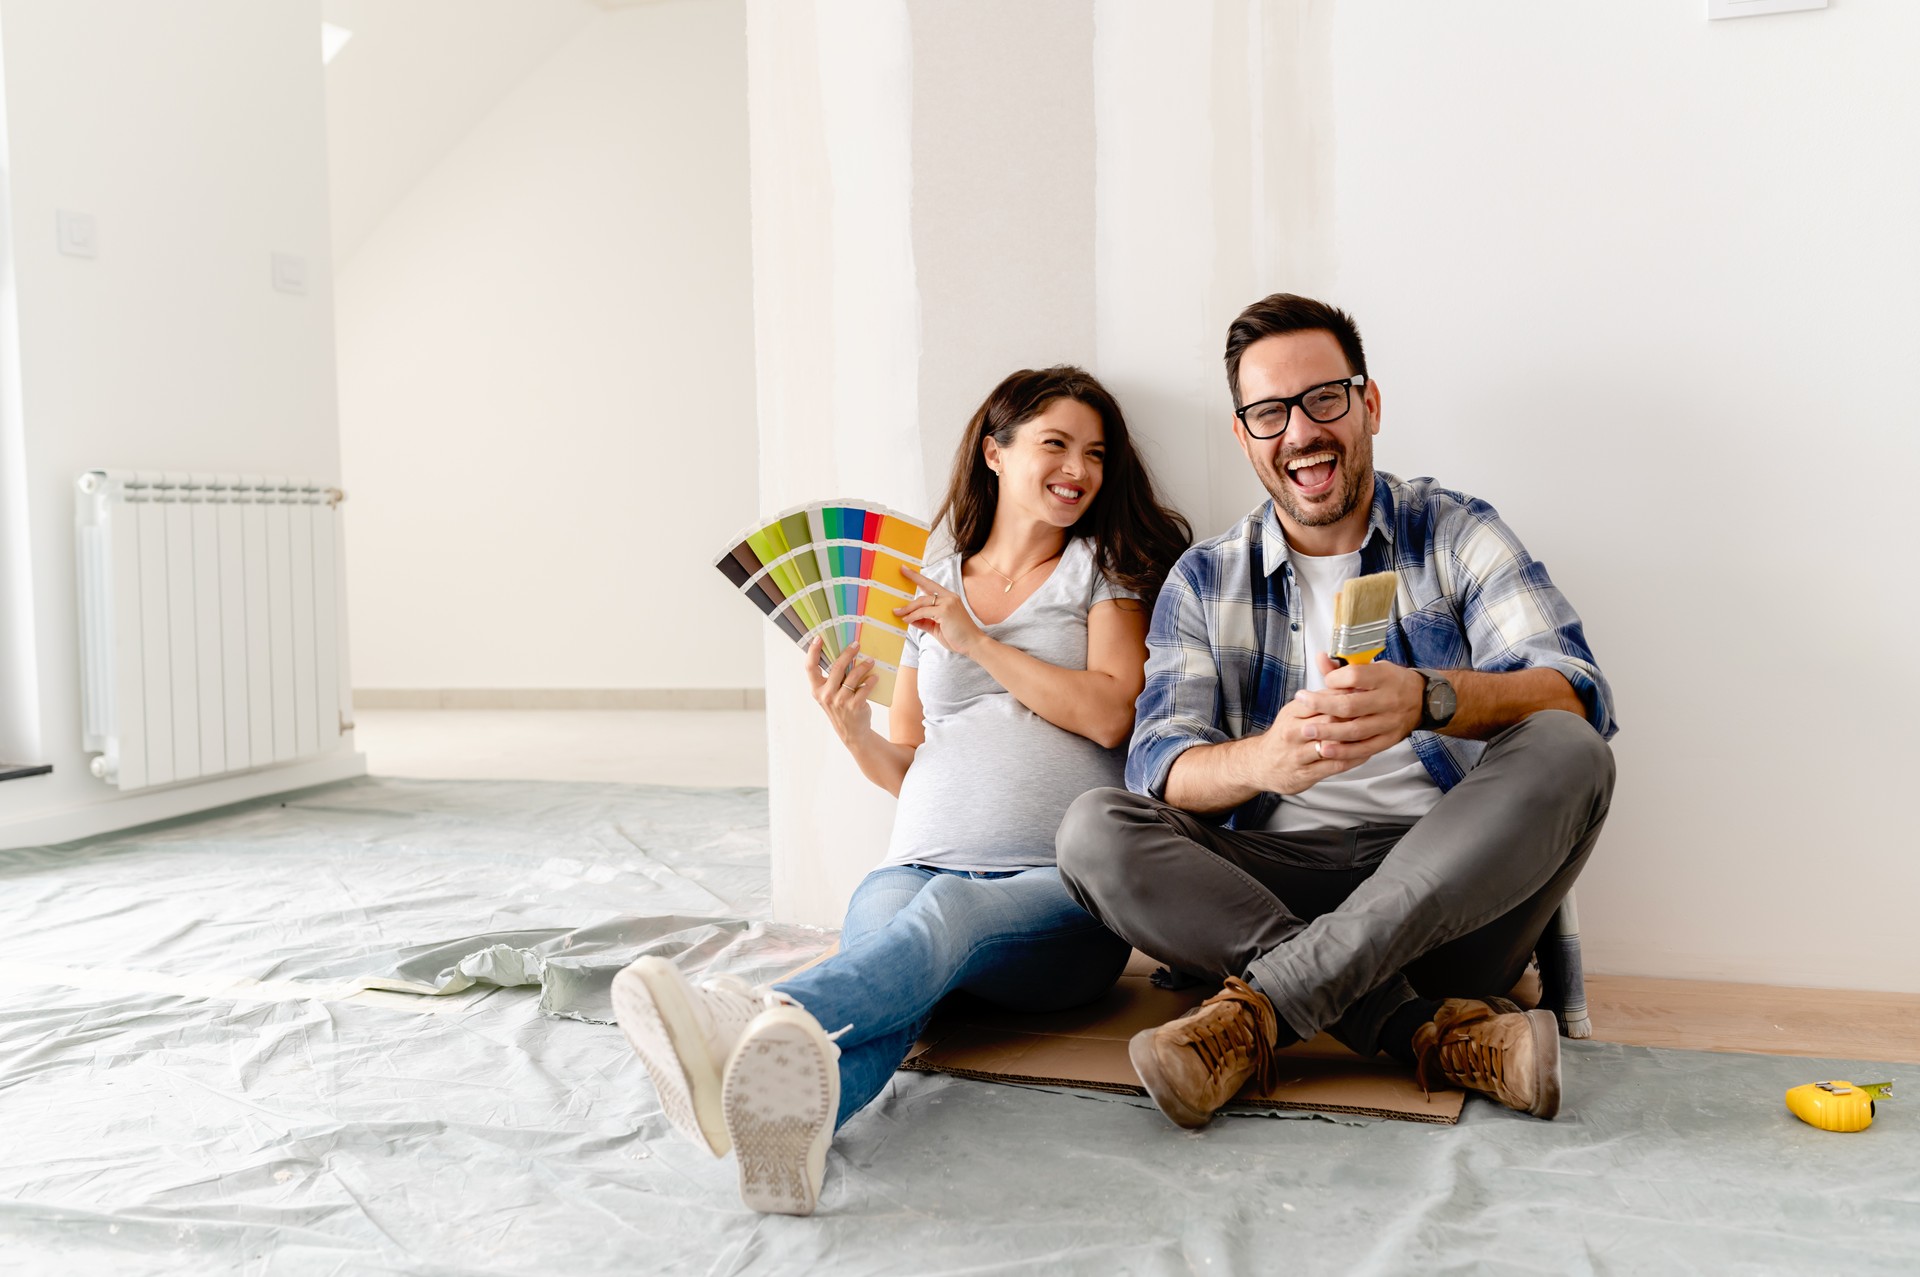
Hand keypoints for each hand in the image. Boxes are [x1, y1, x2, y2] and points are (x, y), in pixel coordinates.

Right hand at [805, 636, 877, 745]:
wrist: (852, 731)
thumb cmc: (840, 707)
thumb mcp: (830, 694)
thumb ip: (832, 678)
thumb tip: (843, 654)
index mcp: (817, 689)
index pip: (810, 667)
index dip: (813, 651)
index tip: (819, 638)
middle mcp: (826, 695)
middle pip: (836, 667)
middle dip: (848, 653)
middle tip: (856, 645)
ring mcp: (840, 701)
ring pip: (853, 676)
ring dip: (864, 666)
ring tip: (870, 661)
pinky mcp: (854, 706)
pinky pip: (865, 688)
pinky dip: (871, 681)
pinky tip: (875, 676)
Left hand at [892, 566, 987, 656]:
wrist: (973, 644)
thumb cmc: (957, 637)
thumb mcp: (938, 627)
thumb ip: (925, 621)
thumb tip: (910, 618)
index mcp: (950, 598)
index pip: (931, 585)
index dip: (917, 577)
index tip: (905, 569)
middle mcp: (949, 597)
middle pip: (924, 591)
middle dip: (910, 590)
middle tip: (897, 592)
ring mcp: (948, 603)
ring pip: (922, 602)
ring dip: (908, 609)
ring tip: (898, 614)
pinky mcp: (945, 611)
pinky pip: (923, 612)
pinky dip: (913, 616)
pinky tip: (907, 620)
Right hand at [1241, 686, 1368, 794]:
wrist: (1261, 763)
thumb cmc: (1285, 735)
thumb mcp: (1296, 710)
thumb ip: (1318, 696)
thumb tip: (1336, 671)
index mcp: (1293, 712)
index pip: (1322, 700)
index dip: (1345, 697)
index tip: (1364, 694)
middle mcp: (1293, 732)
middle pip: (1328, 721)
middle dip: (1352, 717)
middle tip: (1374, 713)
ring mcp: (1298, 754)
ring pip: (1332, 744)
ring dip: (1354, 740)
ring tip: (1372, 734)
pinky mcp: (1306, 773)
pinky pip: (1334, 765)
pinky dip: (1352, 759)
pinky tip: (1364, 752)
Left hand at [1289, 654, 1423, 763]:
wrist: (1423, 700)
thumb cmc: (1391, 682)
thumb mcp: (1372, 667)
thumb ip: (1343, 667)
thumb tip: (1320, 657)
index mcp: (1383, 677)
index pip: (1355, 677)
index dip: (1335, 679)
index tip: (1324, 681)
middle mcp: (1388, 700)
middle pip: (1351, 705)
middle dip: (1322, 706)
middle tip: (1302, 703)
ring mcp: (1389, 722)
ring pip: (1356, 730)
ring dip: (1329, 732)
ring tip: (1306, 731)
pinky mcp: (1388, 740)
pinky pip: (1364, 749)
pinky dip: (1344, 751)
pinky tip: (1325, 749)